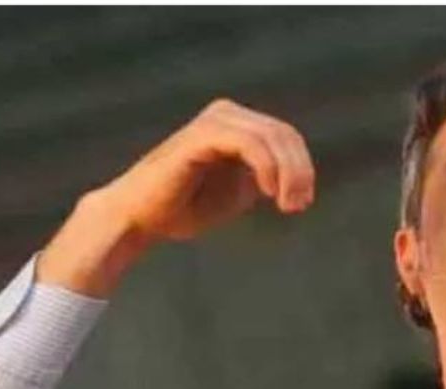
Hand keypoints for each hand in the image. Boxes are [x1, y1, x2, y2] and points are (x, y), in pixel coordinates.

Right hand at [36, 99, 315, 296]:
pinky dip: (266, 167)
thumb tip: (297, 179)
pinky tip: (268, 192)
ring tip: (286, 205)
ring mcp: (213, 122)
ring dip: (288, 172)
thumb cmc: (186, 207)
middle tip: (298, 207)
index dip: (302, 168)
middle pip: (283, 134)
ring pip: (270, 137)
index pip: (285, 136)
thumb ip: (264, 178)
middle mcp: (226, 114)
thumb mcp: (238, 191)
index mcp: (237, 124)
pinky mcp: (200, 135)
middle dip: (299, 172)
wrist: (142, 218)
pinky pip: (248, 144)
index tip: (303, 204)